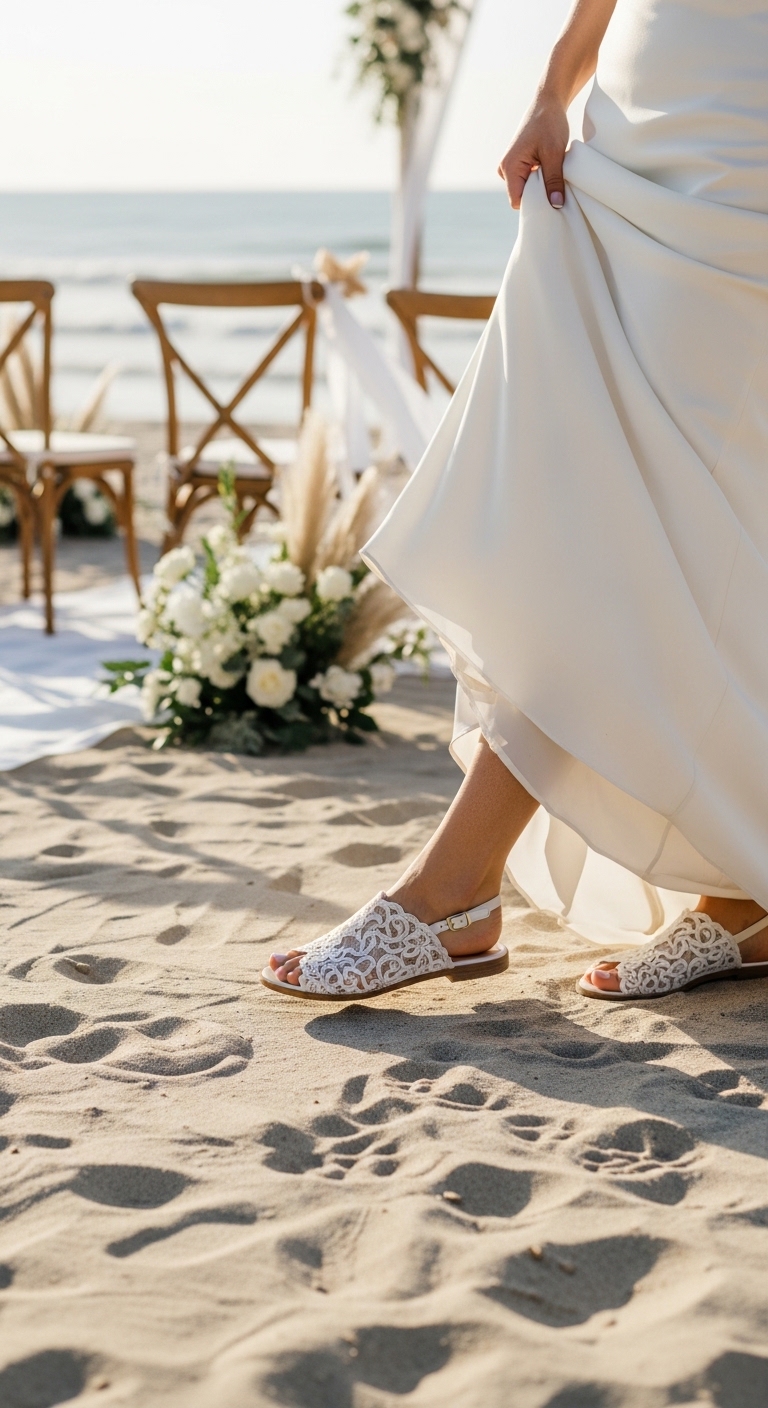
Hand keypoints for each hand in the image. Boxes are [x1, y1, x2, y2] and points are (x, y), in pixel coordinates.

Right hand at [498, 95, 569, 209]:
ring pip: (525, 190)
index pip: (517, 202)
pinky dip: (539, 180)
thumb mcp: (555, 153)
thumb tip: (556, 205)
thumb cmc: (550, 124)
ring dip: (540, 187)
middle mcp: (504, 170)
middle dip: (539, 196)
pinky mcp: (517, 165)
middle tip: (557, 185)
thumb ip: (554, 181)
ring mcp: (509, 167)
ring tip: (553, 172)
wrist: (547, 103)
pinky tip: (549, 170)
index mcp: (509, 168)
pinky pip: (526, 182)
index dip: (535, 205)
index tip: (553, 200)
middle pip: (521, 197)